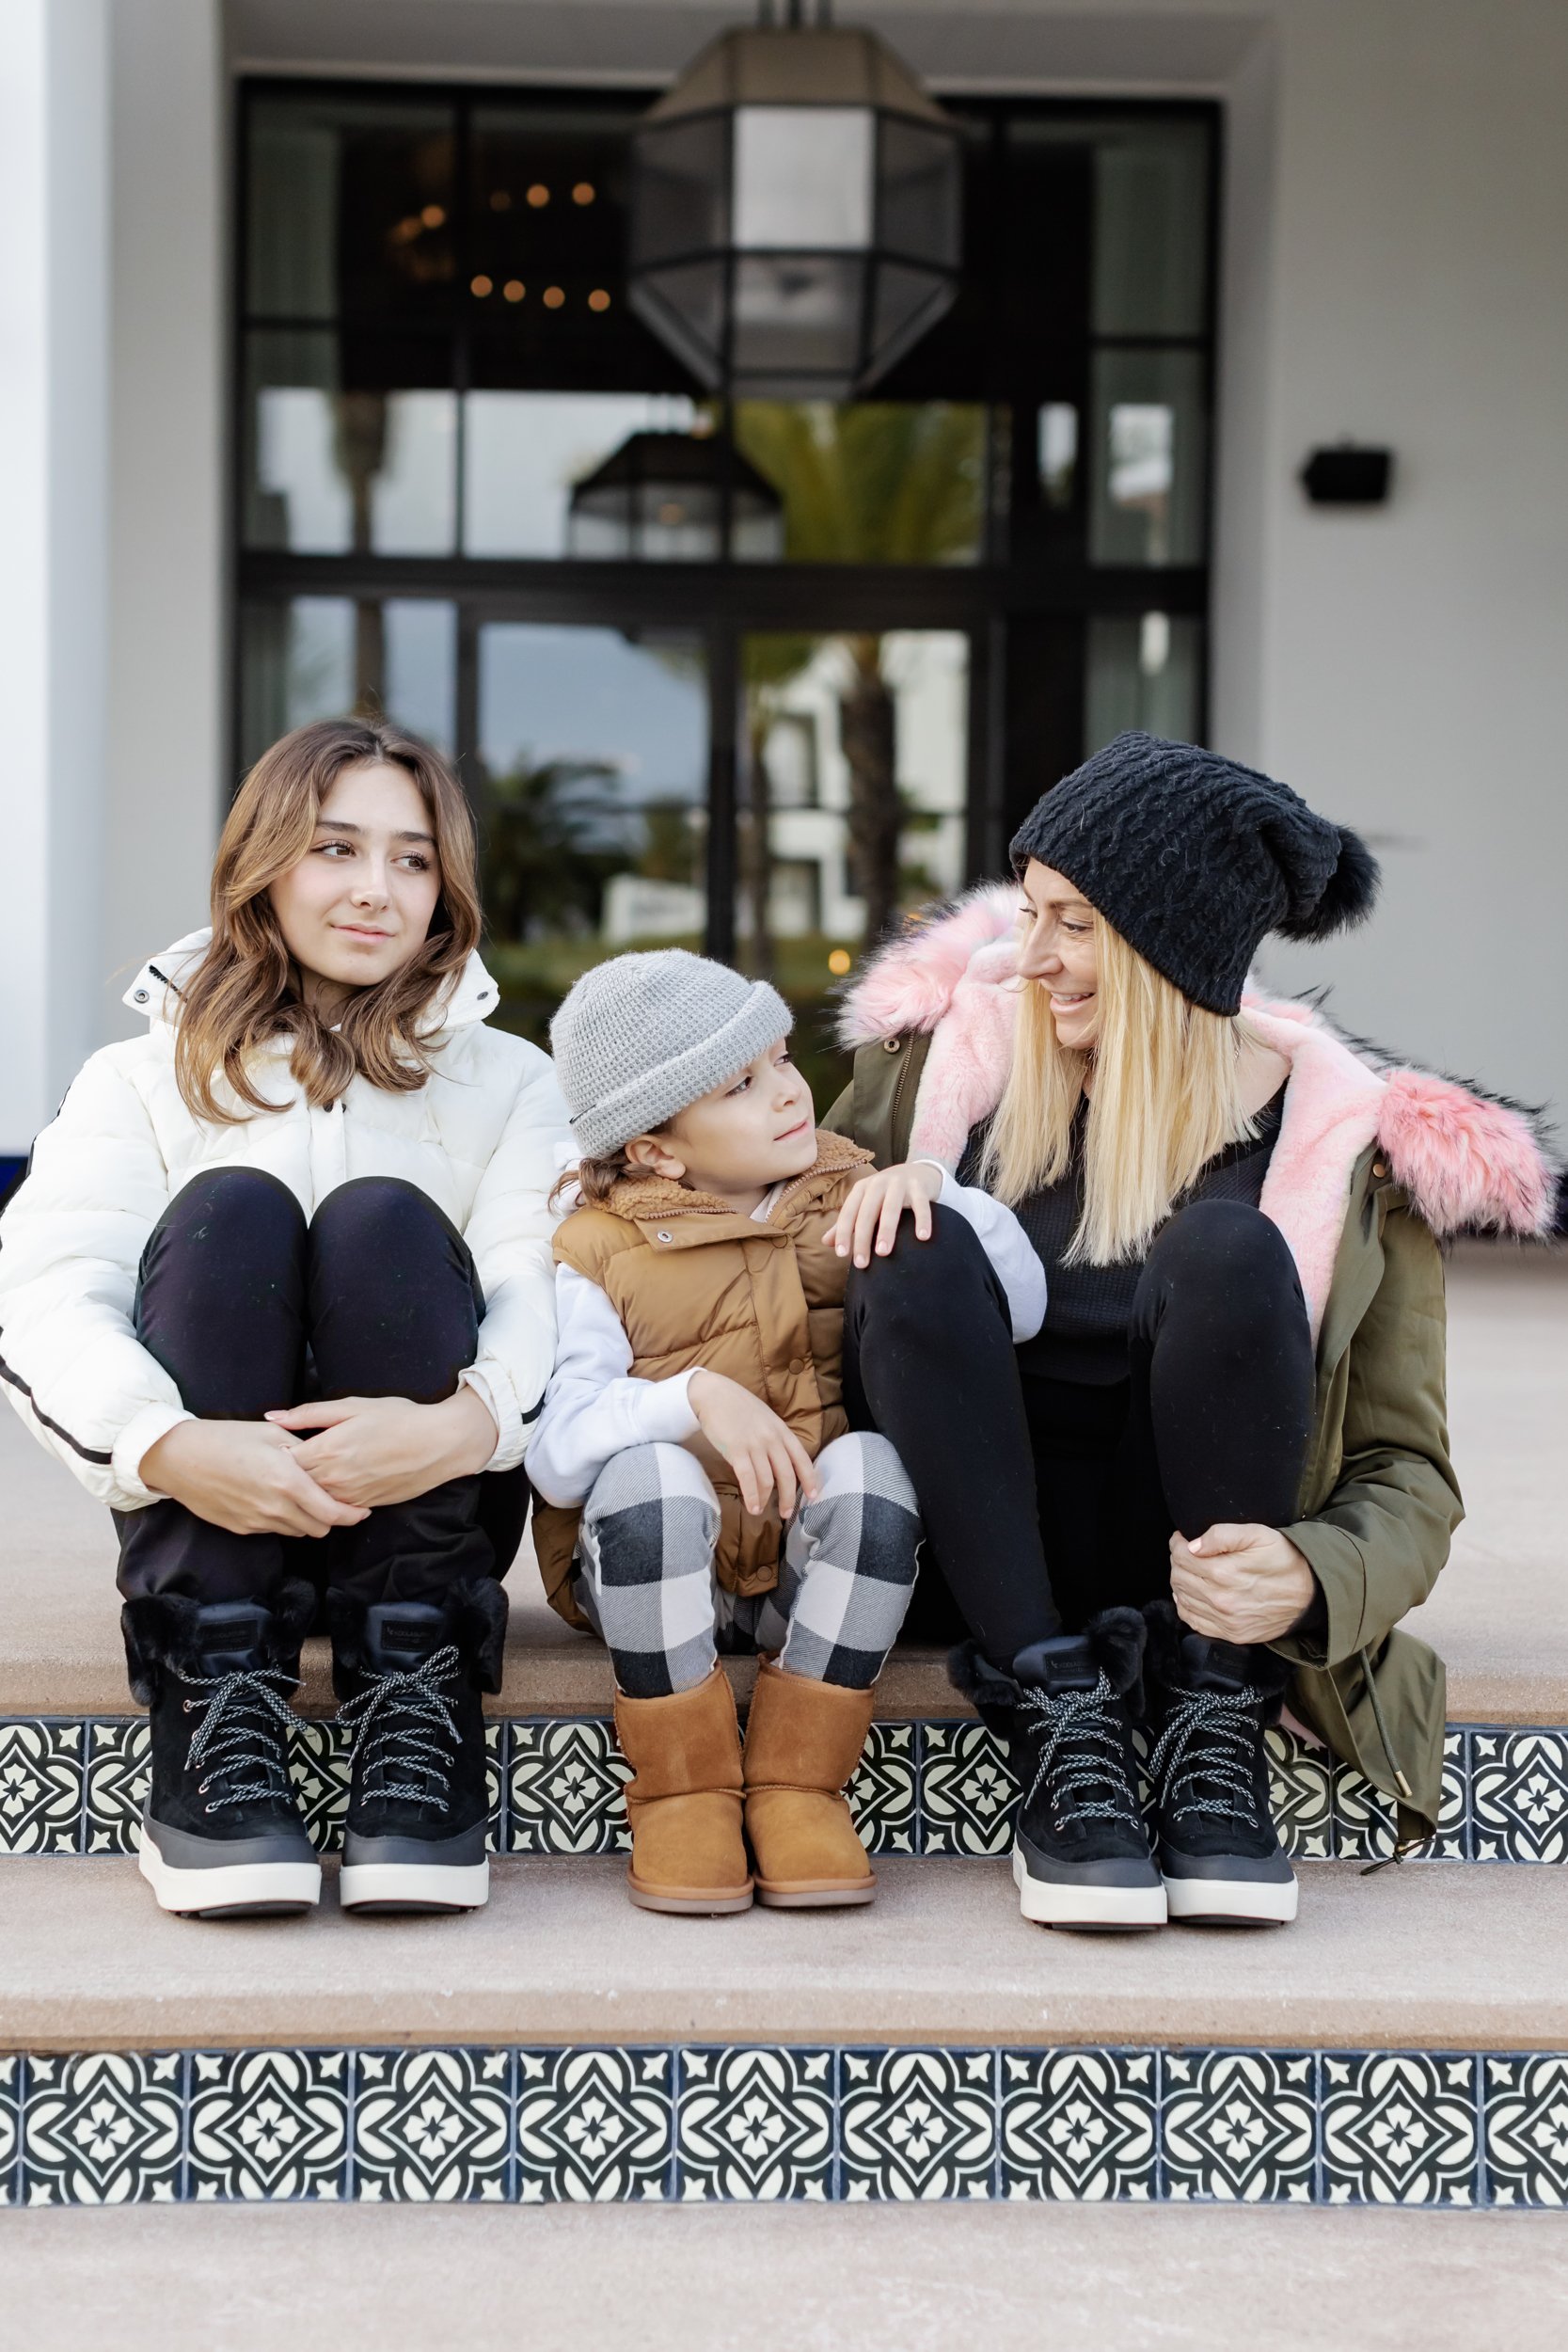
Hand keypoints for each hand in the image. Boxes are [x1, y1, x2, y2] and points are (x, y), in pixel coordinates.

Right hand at [138, 1419, 369, 1537]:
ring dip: (307, 1520)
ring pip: (297, 1532)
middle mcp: (275, 1508)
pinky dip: (283, 1520)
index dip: (352, 1514)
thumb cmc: (226, 1438)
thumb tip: (326, 1458)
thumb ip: (304, 1450)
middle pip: (319, 1528)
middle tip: (335, 1502)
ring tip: (305, 1499)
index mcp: (288, 1482)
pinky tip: (276, 1500)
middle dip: (332, 1518)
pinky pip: (273, 1530)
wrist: (180, 1457)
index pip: (332, 1513)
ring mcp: (257, 1521)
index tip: (362, 1509)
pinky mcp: (241, 1528)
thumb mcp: (271, 1434)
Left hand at [264, 1388, 498, 1509]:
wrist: (441, 1444)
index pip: (282, 1460)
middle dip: (287, 1473)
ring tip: (310, 1471)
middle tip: (288, 1459)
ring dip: (306, 1488)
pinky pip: (334, 1507)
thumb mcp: (353, 1406)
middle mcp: (333, 1479)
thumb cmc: (399, 1418)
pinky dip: (327, 1497)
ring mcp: (349, 1497)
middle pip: (293, 1483)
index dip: (276, 1453)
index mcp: (326, 1450)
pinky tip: (334, 1482)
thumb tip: (272, 1417)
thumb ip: (309, 1413)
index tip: (277, 1444)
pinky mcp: (363, 1506)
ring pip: (312, 1499)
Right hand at [688, 1369, 819, 1518]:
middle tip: (787, 1513)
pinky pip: (748, 1479)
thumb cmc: (738, 1407)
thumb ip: (775, 1437)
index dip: (810, 1479)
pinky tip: (752, 1506)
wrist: (713, 1394)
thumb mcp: (765, 1418)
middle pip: (787, 1475)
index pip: (802, 1459)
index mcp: (782, 1430)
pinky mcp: (736, 1450)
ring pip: (767, 1480)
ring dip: (766, 1499)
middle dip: (789, 1497)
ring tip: (760, 1510)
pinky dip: (752, 1496)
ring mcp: (754, 1444)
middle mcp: (772, 1438)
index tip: (813, 1496)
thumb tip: (781, 1461)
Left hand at [825, 1160, 943, 1267]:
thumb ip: (849, 1222)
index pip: (848, 1212)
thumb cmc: (886, 1193)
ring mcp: (900, 1184)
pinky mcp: (920, 1187)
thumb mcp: (865, 1203)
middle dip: (862, 1238)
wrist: (916, 1172)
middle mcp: (878, 1184)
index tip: (841, 1254)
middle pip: (867, 1213)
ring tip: (883, 1252)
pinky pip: (922, 1205)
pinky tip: (923, 1237)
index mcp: (861, 1189)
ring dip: (886, 1230)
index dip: (843, 1233)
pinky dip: (923, 1221)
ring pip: (891, 1208)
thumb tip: (826, 1242)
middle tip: (861, 1263)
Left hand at [1169, 1523, 1316, 1645]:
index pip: (1182, 1557)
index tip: (1182, 1538)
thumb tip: (1192, 1545)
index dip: (1178, 1543)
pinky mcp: (1232, 1634)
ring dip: (1180, 1582)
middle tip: (1186, 1552)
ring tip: (1190, 1570)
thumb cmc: (1285, 1559)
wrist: (1311, 1593)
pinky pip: (1193, 1621)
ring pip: (1182, 1599)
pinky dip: (1186, 1606)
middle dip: (1178, 1561)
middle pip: (1179, 1578)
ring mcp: (1226, 1621)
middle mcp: (1222, 1600)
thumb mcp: (1259, 1535)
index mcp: (1225, 1573)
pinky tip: (1192, 1594)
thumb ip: (1222, 1535)